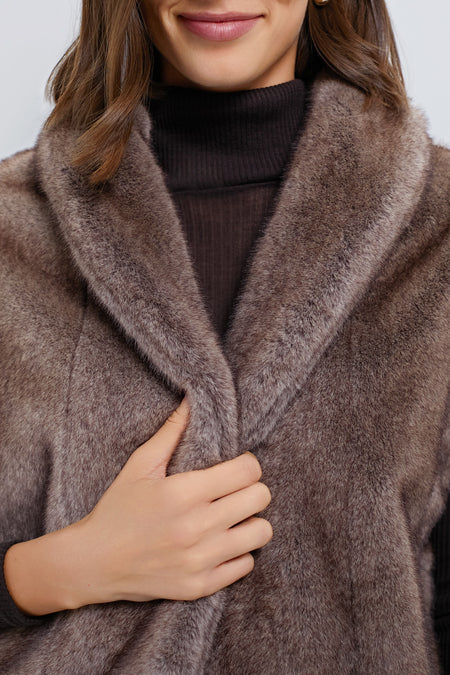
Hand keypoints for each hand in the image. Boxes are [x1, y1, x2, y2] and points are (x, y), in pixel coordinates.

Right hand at [71, 397, 272, 607]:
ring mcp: (200, 559)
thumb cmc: (117, 509)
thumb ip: (171, 432)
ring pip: (260, 532)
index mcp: (184, 492)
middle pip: (260, 498)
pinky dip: (239, 552)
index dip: (247, 463)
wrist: (93, 563)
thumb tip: (191, 401)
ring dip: (250, 521)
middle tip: (236, 490)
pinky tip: (221, 543)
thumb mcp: (140, 466)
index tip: (236, 466)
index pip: (248, 470)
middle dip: (252, 488)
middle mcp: (197, 527)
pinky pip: (246, 565)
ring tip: (233, 517)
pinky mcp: (200, 586)